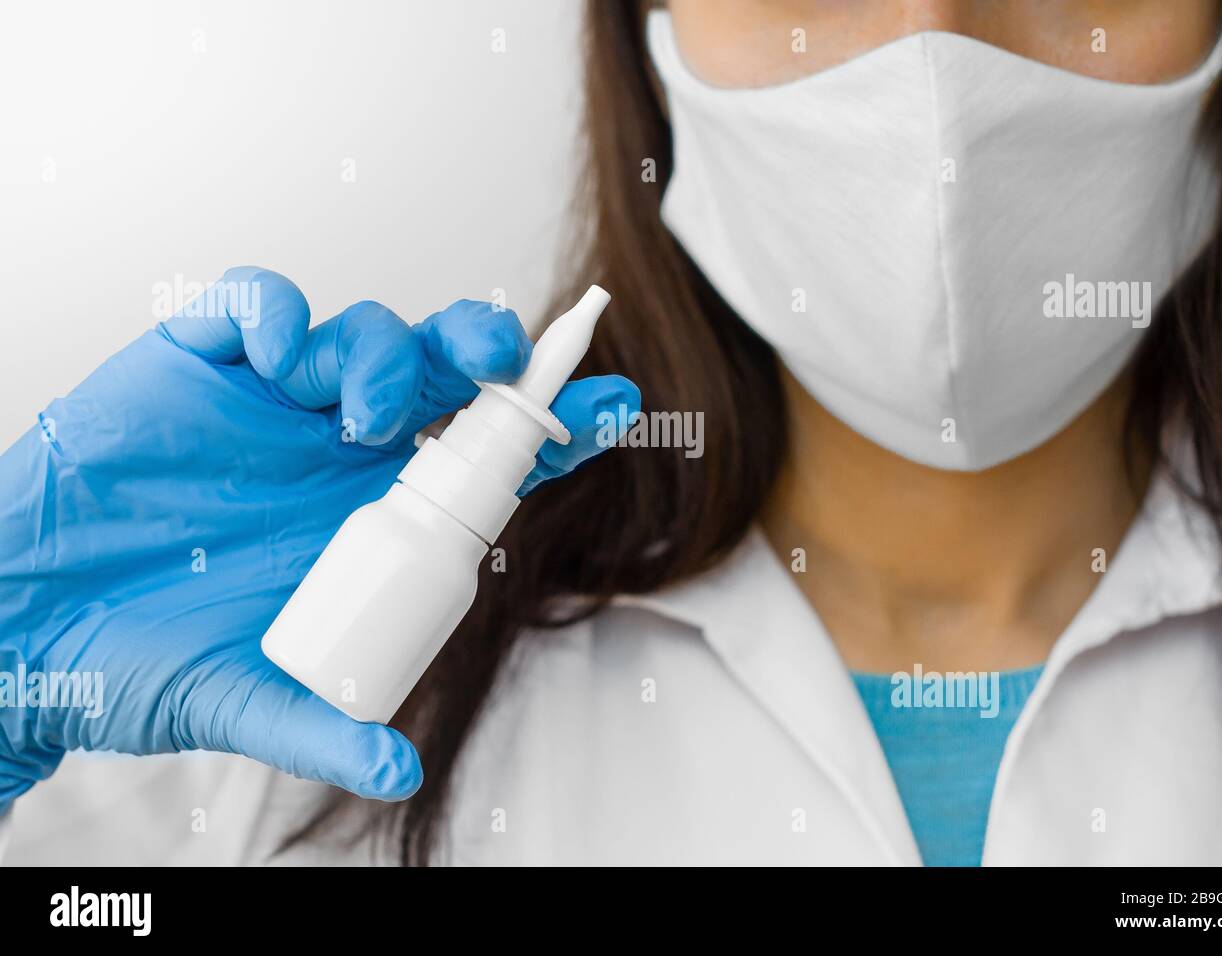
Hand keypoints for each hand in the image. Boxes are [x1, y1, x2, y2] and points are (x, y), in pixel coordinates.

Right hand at [0, 266, 638, 811]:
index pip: (483, 461)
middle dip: (483, 353)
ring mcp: (270, 400)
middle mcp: (333, 447)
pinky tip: (278, 355)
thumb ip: (325, 725)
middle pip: (441, 372)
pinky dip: (276, 314)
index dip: (552, 429)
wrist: (27, 621)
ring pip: (361, 333)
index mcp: (367, 514)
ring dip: (381, 354)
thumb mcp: (244, 699)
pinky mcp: (198, 361)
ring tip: (361, 414)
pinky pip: (252, 306)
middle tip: (499, 362)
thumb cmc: (138, 653)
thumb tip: (401, 770)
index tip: (617, 413)